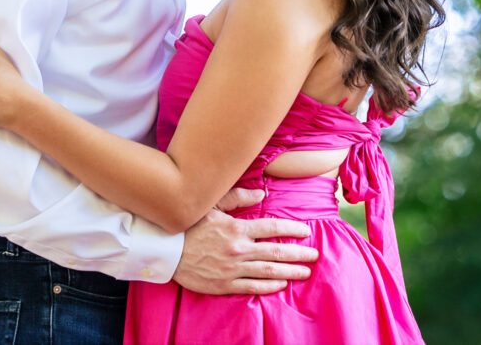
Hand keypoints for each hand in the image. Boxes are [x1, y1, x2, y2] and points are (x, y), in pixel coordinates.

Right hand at [171, 199, 317, 295]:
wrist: (166, 251)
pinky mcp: (224, 284)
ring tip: (305, 272)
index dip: (292, 230)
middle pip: (276, 251)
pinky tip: (282, 284)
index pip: (272, 227)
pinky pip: (252, 287)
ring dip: (290, 271)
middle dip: (299, 254)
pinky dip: (269, 286)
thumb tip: (262, 193)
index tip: (306, 232)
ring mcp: (232, 269)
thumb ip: (238, 197)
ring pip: (268, 271)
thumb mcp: (212, 205)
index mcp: (237, 228)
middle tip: (314, 255)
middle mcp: (238, 249)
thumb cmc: (189, 225)